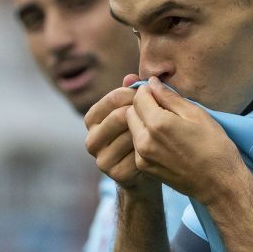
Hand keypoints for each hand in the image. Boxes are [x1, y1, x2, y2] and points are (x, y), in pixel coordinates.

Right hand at [84, 75, 159, 193]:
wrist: (149, 170)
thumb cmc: (143, 133)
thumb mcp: (135, 111)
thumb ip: (132, 94)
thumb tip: (130, 77)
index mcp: (92, 120)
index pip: (112, 99)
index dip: (135, 95)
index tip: (152, 96)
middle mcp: (91, 140)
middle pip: (119, 116)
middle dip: (142, 112)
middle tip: (160, 113)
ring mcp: (102, 159)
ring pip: (130, 135)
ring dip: (148, 130)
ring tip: (161, 129)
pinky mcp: (116, 174)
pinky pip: (139, 154)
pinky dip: (151, 149)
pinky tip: (160, 147)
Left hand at [127, 76, 246, 204]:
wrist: (218, 184)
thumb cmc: (214, 147)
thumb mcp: (197, 115)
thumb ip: (170, 97)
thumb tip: (152, 83)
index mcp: (158, 124)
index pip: (139, 96)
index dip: (149, 90)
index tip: (161, 93)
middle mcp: (144, 140)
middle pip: (130, 112)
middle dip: (142, 106)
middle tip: (163, 108)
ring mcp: (142, 156)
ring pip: (132, 128)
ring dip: (143, 122)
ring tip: (166, 126)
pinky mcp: (144, 167)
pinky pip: (137, 144)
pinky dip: (145, 138)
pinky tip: (165, 141)